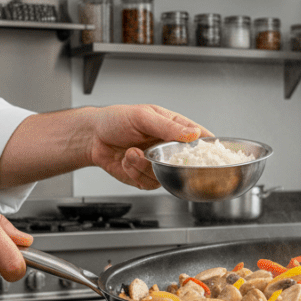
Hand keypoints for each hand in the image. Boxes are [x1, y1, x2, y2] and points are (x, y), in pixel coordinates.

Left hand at [86, 104, 212, 188]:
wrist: (93, 137)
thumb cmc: (116, 120)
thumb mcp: (143, 116)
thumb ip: (168, 127)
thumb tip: (192, 134)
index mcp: (174, 127)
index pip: (200, 138)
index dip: (208, 147)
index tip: (207, 153)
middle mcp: (169, 148)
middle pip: (187, 163)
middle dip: (170, 161)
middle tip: (156, 154)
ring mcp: (159, 164)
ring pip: (166, 175)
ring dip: (144, 165)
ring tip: (131, 152)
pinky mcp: (146, 177)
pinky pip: (150, 183)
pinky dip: (135, 172)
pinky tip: (127, 160)